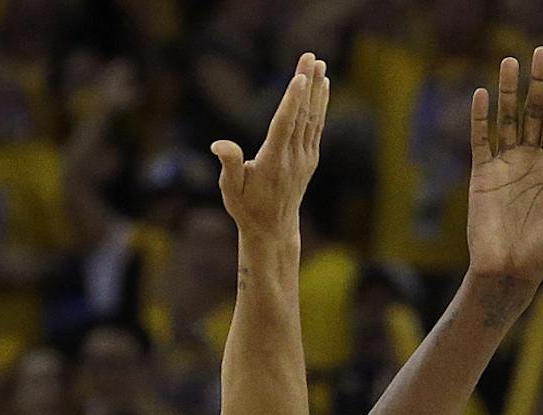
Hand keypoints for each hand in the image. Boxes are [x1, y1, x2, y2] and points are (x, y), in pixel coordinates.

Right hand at [211, 55, 327, 240]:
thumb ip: (229, 164)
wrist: (273, 229)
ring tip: (321, 64)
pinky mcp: (310, 159)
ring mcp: (304, 159)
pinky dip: (321, 106)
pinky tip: (323, 87)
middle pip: (302, 115)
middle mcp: (293, 158)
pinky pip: (317, 127)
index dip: (293, 101)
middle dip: (307, 84)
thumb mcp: (230, 190)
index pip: (284, 125)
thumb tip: (219, 145)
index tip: (301, 78)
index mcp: (272, 162)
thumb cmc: (246, 207)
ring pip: (313, 119)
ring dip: (317, 90)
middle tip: (311, 57)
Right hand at [466, 48, 542, 287]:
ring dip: (509, 92)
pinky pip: (480, 141)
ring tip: (510, 62)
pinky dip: (480, 119)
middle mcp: (529, 161)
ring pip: (507, 120)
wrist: (508, 271)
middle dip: (537, 84)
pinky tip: (482, 95)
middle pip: (533, 113)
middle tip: (540, 53)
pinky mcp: (481, 176)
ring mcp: (504, 165)